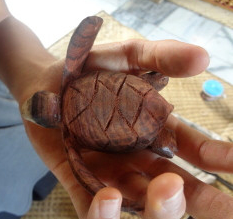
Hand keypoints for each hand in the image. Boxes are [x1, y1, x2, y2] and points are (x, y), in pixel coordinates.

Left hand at [21, 39, 231, 218]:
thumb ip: (159, 57)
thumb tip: (202, 57)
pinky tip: (108, 196)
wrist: (45, 82)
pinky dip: (101, 211)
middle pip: (173, 187)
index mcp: (152, 129)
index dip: (214, 157)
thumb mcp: (126, 56)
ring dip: (155, 205)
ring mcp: (105, 169)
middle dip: (198, 198)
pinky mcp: (75, 177)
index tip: (232, 161)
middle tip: (225, 207)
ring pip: (136, 200)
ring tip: (165, 189)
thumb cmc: (88, 69)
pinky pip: (88, 203)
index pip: (192, 149)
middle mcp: (134, 155)